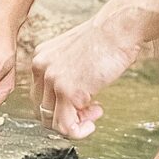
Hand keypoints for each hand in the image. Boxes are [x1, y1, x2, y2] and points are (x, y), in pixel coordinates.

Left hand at [30, 5, 145, 140]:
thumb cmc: (107, 39)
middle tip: (90, 111)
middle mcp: (41, 67)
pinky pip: (65, 125)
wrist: (119, 27)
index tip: (83, 104)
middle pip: (42, 110)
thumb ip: (68, 74)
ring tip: (94, 114)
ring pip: (51, 121)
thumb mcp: (77, 55)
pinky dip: (78, 132)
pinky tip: (92, 124)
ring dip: (75, 124)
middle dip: (67, 116)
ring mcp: (52, 79)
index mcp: (41, 57)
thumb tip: (74, 101)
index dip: (61, 106)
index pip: (39, 95)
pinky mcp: (67, 91)